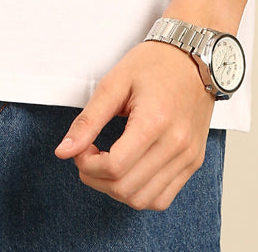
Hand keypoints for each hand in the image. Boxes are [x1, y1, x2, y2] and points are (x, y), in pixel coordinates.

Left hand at [53, 39, 215, 209]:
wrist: (193, 57)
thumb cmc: (154, 64)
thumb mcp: (114, 83)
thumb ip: (88, 120)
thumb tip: (64, 151)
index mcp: (155, 120)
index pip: (115, 167)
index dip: (88, 165)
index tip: (81, 149)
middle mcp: (176, 144)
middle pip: (126, 188)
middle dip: (96, 179)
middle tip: (88, 157)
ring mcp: (188, 156)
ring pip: (144, 200)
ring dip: (116, 191)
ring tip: (107, 165)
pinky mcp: (193, 162)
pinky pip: (162, 198)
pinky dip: (139, 194)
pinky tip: (128, 172)